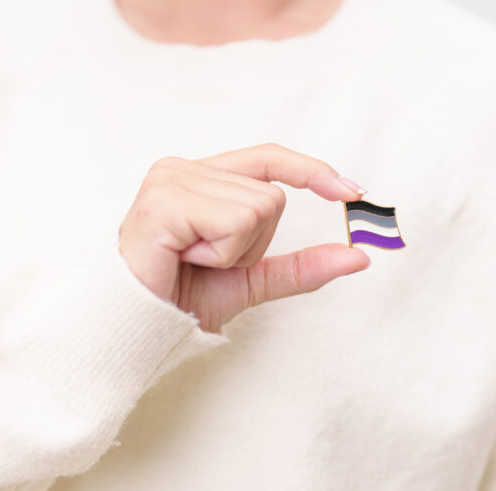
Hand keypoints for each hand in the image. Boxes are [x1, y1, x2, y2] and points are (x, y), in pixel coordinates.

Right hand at [117, 142, 370, 332]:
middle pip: (271, 195)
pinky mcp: (164, 202)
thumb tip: (359, 257)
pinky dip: (220, 253)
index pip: (267, 158)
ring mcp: (170, 180)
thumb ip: (299, 266)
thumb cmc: (178, 299)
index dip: (311, 170)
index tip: (353, 191)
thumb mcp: (250, 280)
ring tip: (192, 262)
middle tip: (206, 262)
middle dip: (252, 243)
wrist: (135, 328)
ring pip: (258, 208)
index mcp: (198, 177)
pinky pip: (234, 222)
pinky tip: (183, 259)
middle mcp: (182, 168)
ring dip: (234, 251)